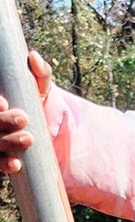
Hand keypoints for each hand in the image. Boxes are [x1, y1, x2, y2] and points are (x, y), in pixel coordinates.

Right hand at [0, 51, 51, 174]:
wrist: (44, 127)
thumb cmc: (35, 101)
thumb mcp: (39, 86)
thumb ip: (39, 72)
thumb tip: (33, 56)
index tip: (4, 104)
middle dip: (3, 121)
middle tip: (23, 119)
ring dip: (6, 143)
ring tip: (28, 139)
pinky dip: (4, 164)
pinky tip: (16, 165)